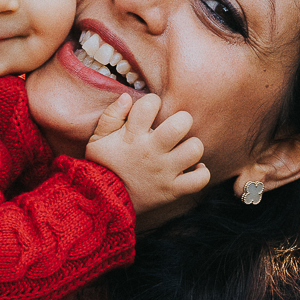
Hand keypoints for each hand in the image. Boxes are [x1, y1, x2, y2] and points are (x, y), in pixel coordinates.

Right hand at [85, 94, 209, 215]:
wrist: (102, 202)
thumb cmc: (102, 165)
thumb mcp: (98, 138)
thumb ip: (111, 115)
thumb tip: (127, 97)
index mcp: (132, 136)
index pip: (150, 104)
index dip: (152, 102)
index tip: (149, 112)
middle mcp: (151, 152)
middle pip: (181, 124)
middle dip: (182, 120)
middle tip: (175, 128)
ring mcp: (164, 172)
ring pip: (194, 149)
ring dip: (193, 147)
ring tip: (183, 148)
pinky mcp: (172, 190)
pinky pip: (199, 180)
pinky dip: (201, 173)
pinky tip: (194, 168)